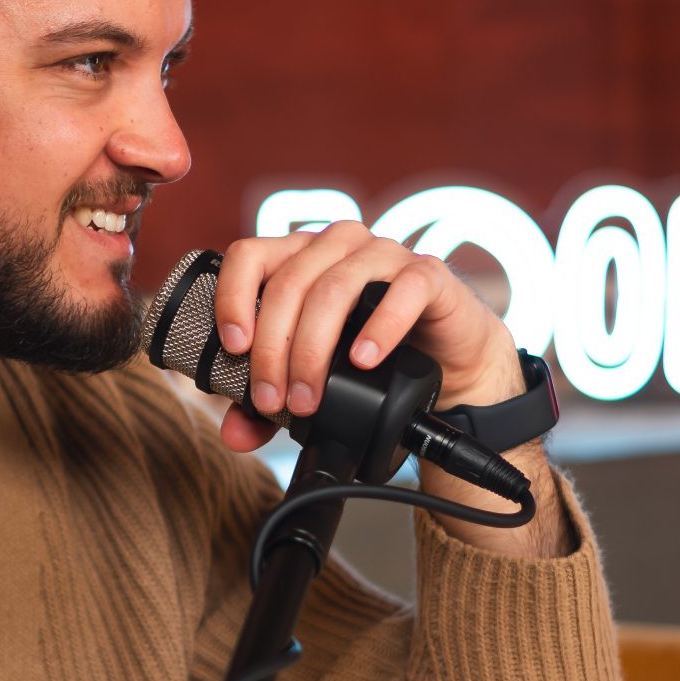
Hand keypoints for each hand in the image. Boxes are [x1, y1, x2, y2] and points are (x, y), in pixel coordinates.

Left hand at [207, 222, 523, 454]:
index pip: (251, 256)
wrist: (446, 365)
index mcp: (299, 257)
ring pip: (335, 286)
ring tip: (309, 398)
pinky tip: (364, 359)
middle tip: (272, 402)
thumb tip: (234, 435)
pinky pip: (404, 288)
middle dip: (274, 350)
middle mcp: (337, 246)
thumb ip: (268, 407)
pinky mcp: (428, 274)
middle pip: (289, 283)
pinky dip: (380, 326)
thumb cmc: (370, 360)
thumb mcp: (311, 384)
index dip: (233, 298)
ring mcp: (384, 254)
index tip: (233, 348)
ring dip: (314, 348)